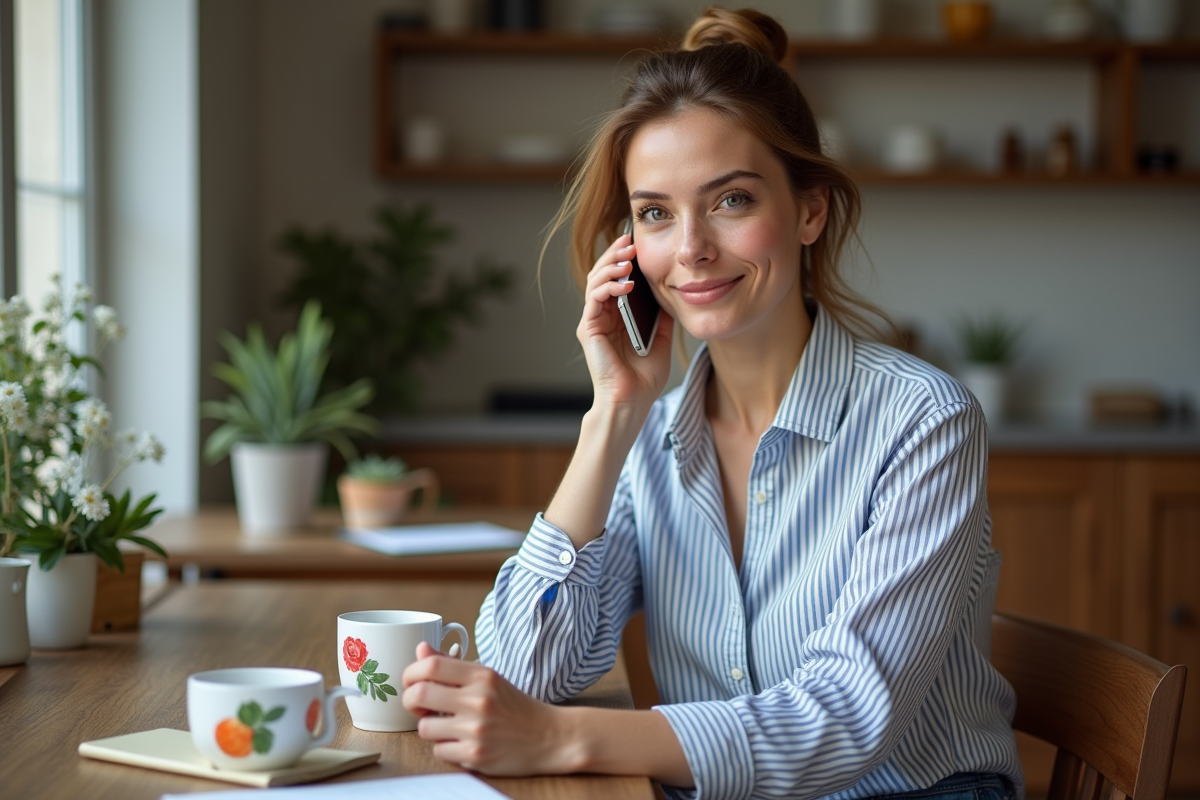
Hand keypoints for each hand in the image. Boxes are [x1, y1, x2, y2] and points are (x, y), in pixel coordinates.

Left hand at [401, 642, 575, 774]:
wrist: (549, 737)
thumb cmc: (516, 707)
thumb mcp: (489, 679)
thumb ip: (453, 665)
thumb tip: (421, 649)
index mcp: (482, 676)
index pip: (430, 665)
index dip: (411, 672)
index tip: (413, 681)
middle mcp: (478, 700)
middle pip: (418, 694)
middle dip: (410, 700)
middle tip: (419, 705)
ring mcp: (476, 729)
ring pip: (424, 727)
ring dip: (430, 727)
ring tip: (447, 725)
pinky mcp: (475, 755)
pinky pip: (438, 750)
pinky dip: (445, 747)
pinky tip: (461, 741)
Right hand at [578, 233, 674, 412]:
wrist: (632, 401)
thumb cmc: (644, 377)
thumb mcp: (661, 339)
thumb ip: (661, 315)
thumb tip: (670, 291)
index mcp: (617, 316)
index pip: (616, 278)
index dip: (623, 259)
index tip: (637, 244)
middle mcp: (602, 316)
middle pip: (602, 274)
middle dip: (615, 255)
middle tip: (630, 242)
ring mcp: (593, 321)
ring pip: (595, 281)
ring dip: (611, 266)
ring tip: (629, 259)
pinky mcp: (588, 329)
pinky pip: (594, 299)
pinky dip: (609, 287)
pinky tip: (626, 284)